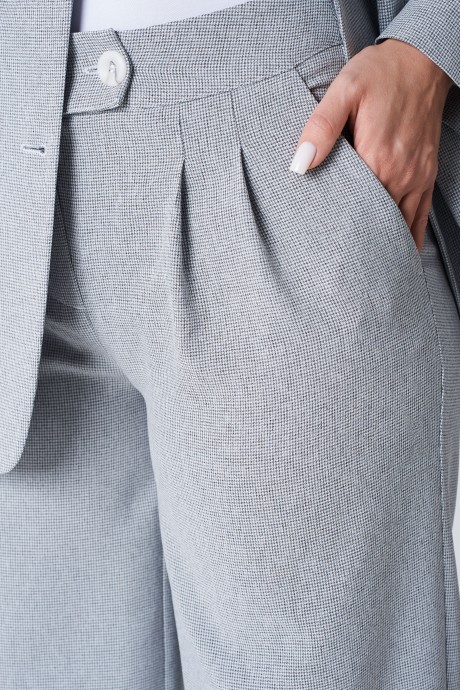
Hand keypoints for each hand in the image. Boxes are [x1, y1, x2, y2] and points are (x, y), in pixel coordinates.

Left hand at [289, 38, 453, 252]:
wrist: (423, 59)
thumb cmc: (381, 73)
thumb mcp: (345, 90)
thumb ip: (321, 127)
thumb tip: (300, 163)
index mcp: (376, 158)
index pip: (351, 207)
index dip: (334, 227)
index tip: (319, 248)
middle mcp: (399, 174)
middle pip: (374, 221)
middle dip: (356, 242)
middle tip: (336, 267)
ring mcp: (416, 177)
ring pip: (398, 224)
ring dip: (382, 244)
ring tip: (363, 269)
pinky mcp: (426, 175)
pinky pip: (420, 216)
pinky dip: (410, 236)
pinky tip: (400, 253)